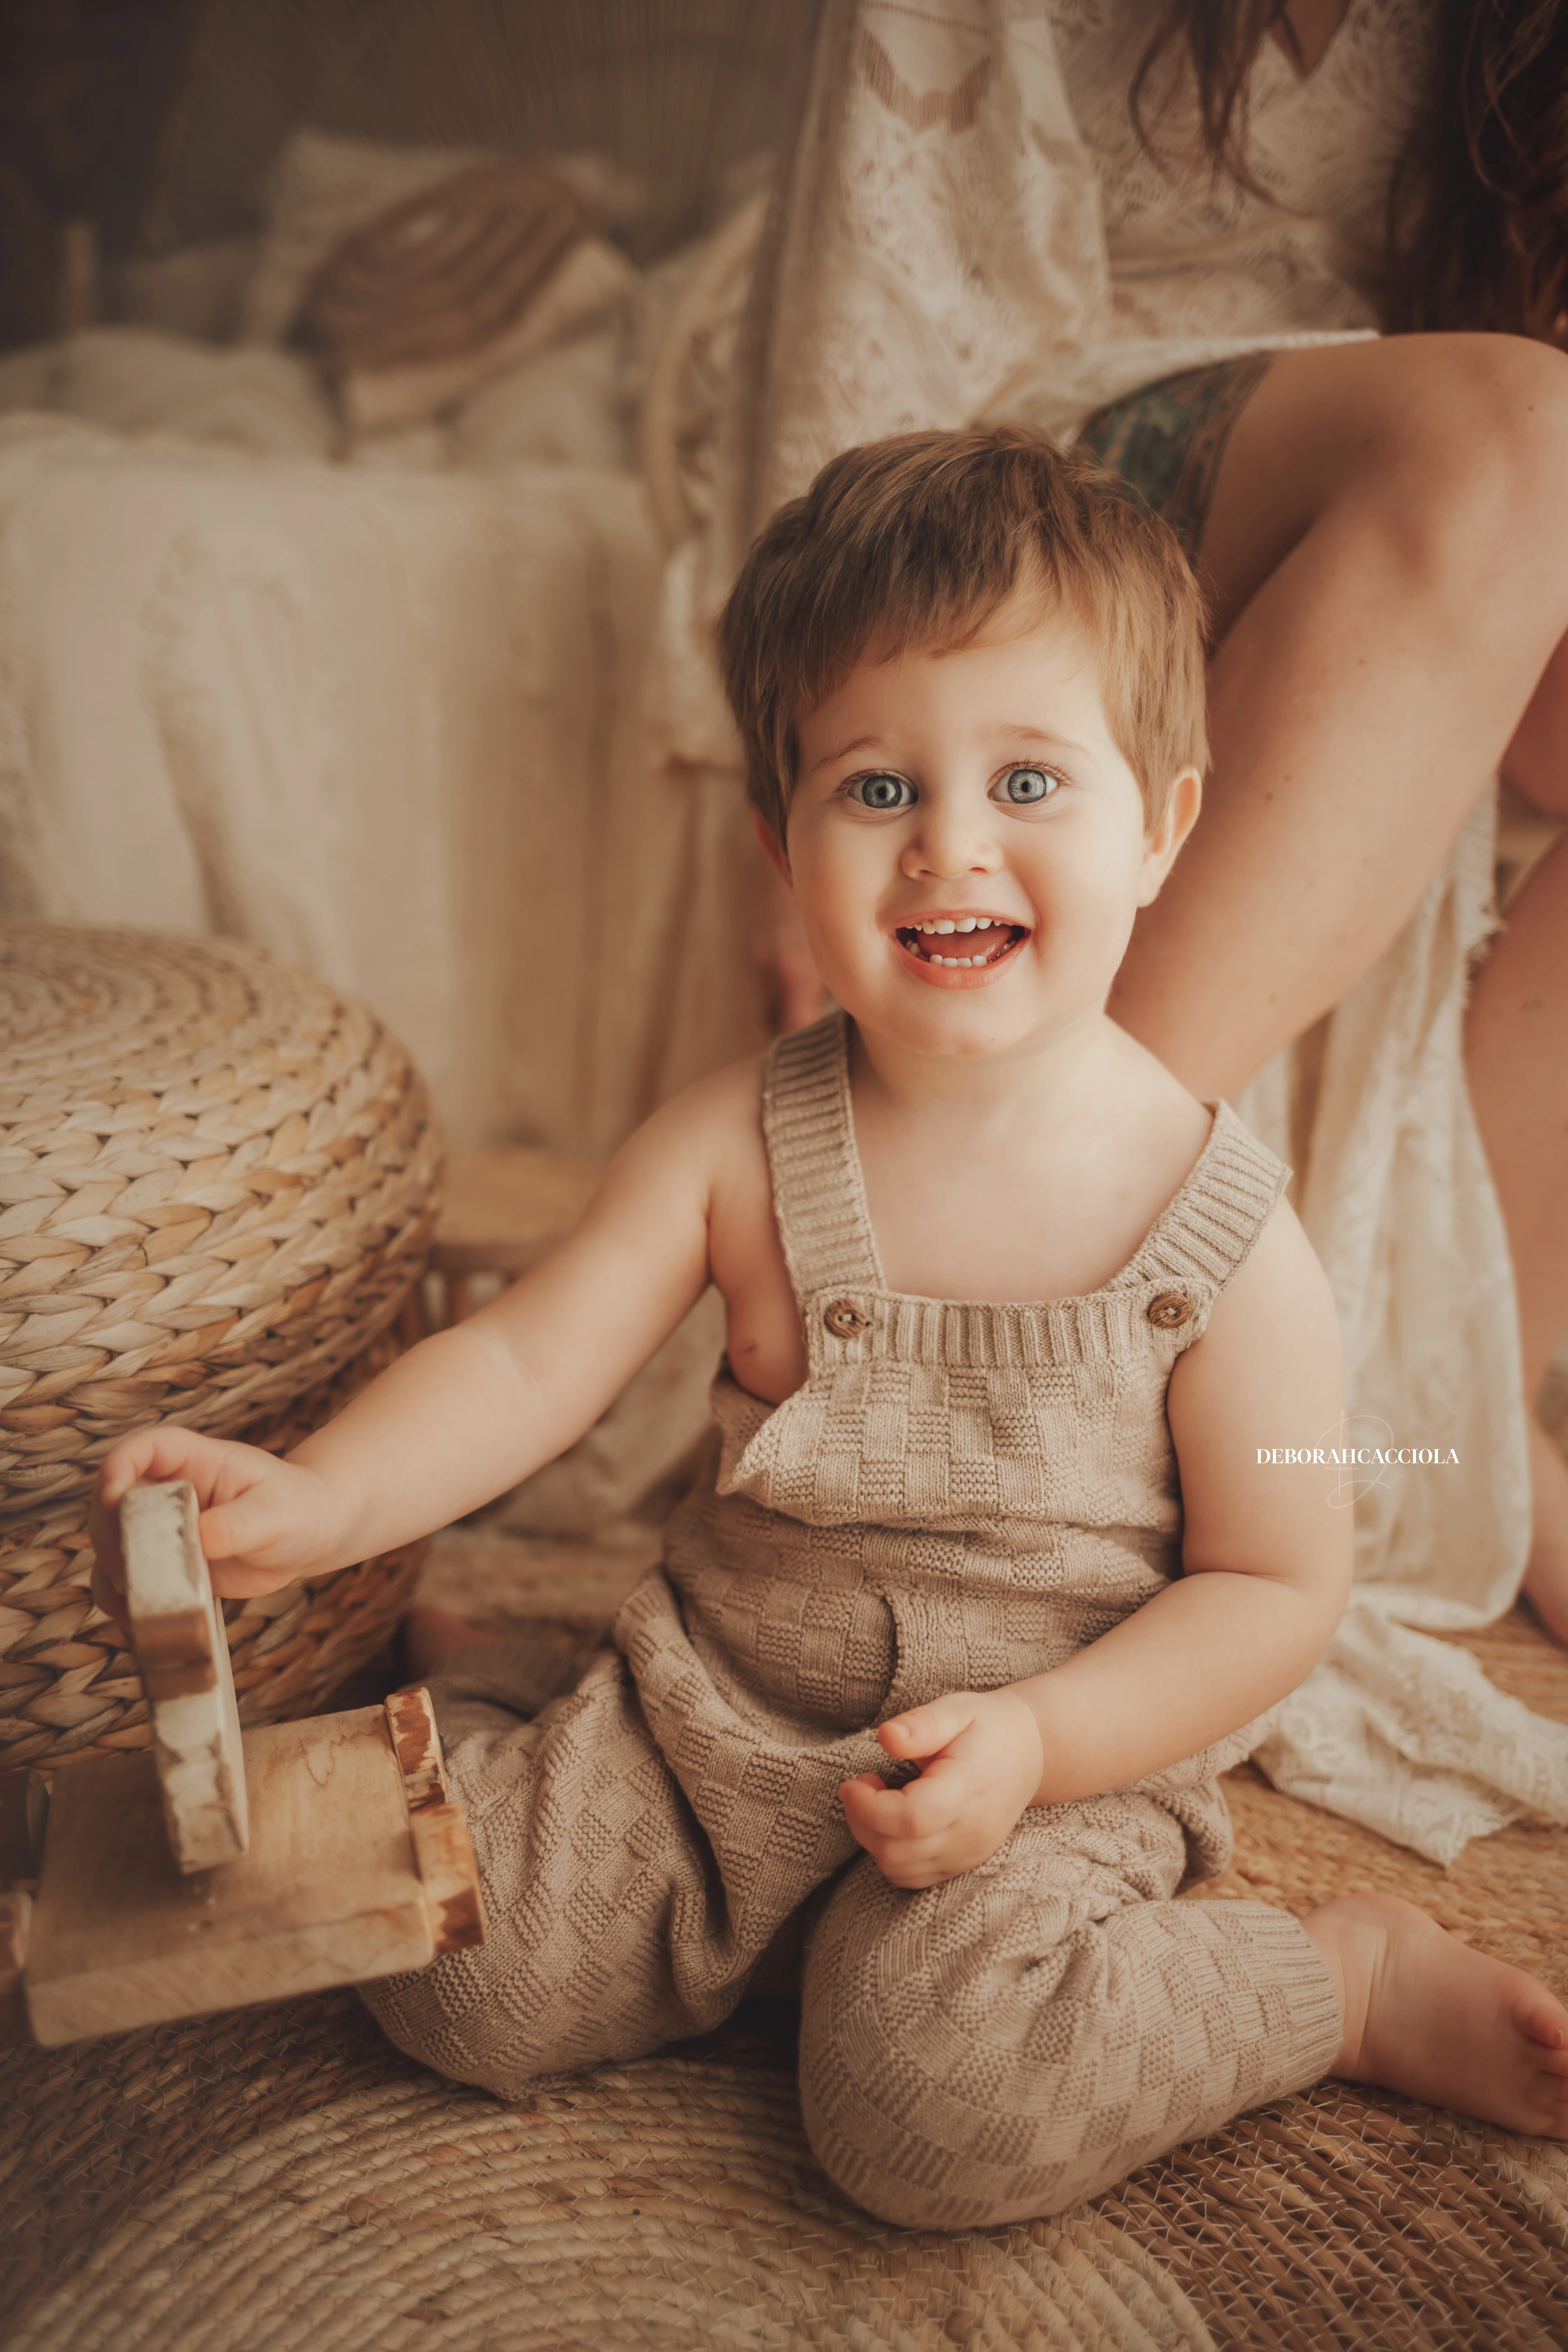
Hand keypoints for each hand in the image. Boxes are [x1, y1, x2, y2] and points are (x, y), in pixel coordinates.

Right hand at [88, 1425, 343, 1636]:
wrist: (309, 1536)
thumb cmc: (297, 1509)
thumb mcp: (276, 1513)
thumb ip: (238, 1524)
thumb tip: (201, 1538)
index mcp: (193, 1460)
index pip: (142, 1449)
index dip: (118, 1468)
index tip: (115, 1498)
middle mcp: (166, 1490)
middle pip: (110, 1501)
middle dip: (111, 1535)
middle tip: (133, 1569)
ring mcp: (160, 1529)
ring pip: (109, 1544)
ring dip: (114, 1573)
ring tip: (141, 1600)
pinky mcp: (163, 1565)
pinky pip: (125, 1582)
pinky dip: (125, 1603)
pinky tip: (142, 1623)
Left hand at [839, 1688, 1045, 1887]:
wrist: (1030, 1753)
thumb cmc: (986, 1727)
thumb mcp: (956, 1709)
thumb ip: (921, 1724)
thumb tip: (885, 1737)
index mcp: (967, 1789)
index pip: (911, 1818)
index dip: (869, 1807)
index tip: (851, 1783)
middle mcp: (970, 1831)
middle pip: (897, 1851)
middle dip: (862, 1822)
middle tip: (863, 1785)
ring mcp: (968, 1853)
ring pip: (900, 1870)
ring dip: (873, 1840)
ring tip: (879, 1801)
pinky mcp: (963, 1863)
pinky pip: (915, 1878)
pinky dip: (892, 1856)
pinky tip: (894, 1823)